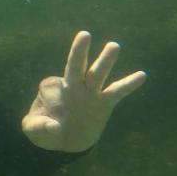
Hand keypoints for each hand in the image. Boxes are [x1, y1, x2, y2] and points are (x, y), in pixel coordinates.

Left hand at [22, 31, 146, 152]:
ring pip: (97, 74)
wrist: (65, 140)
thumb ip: (40, 128)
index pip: (51, 86)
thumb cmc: (45, 130)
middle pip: (76, 66)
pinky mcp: (104, 103)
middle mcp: (73, 86)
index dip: (49, 101)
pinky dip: (128, 84)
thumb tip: (55, 127)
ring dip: (105, 61)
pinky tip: (141, 75)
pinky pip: (117, 92)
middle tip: (84, 34)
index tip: (50, 124)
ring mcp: (90, 93)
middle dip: (79, 52)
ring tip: (113, 45)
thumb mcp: (35, 131)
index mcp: (53, 88)